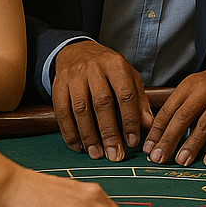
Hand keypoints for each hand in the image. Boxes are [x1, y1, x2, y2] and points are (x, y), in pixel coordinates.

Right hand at [52, 41, 150, 160]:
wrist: (77, 52)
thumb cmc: (108, 69)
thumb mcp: (128, 77)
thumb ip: (139, 100)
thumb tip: (147, 125)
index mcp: (115, 65)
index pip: (125, 94)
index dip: (129, 120)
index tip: (132, 142)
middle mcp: (93, 69)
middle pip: (102, 103)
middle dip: (109, 132)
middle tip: (114, 155)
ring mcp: (73, 77)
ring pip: (80, 109)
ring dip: (89, 136)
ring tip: (97, 154)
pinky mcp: (57, 86)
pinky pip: (62, 112)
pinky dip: (69, 132)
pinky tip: (78, 146)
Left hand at [144, 63, 205, 165]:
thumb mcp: (198, 86)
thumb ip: (182, 106)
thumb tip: (162, 135)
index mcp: (191, 84)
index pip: (169, 109)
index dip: (157, 130)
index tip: (149, 148)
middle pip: (184, 117)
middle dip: (169, 139)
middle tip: (159, 157)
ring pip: (205, 125)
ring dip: (192, 145)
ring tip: (181, 161)